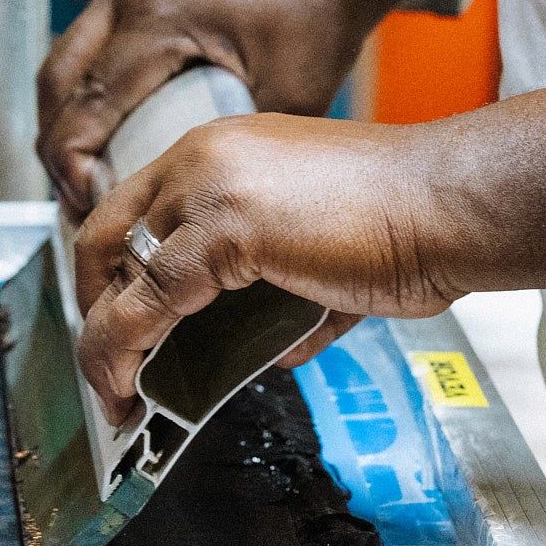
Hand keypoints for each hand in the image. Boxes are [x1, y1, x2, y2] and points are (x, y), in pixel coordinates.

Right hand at [38, 0, 377, 217]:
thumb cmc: (319, 19)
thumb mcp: (279, 103)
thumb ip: (224, 155)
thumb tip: (177, 210)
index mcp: (158, 14)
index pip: (86, 106)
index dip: (76, 168)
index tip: (92, 207)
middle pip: (56, 86)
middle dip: (59, 151)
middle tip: (80, 202)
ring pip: (62, 66)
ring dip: (65, 123)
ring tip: (87, 177)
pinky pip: (85, 48)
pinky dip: (84, 95)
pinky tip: (103, 136)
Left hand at [73, 112, 462, 422]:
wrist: (451, 204)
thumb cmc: (406, 221)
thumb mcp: (313, 247)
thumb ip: (274, 287)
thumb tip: (258, 345)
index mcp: (223, 151)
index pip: (137, 211)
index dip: (115, 275)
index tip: (120, 323)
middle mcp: (201, 157)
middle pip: (105, 236)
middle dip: (95, 310)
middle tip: (106, 367)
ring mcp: (205, 186)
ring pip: (120, 277)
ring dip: (108, 345)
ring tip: (120, 394)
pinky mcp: (218, 227)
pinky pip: (146, 305)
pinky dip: (126, 355)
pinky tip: (135, 391)